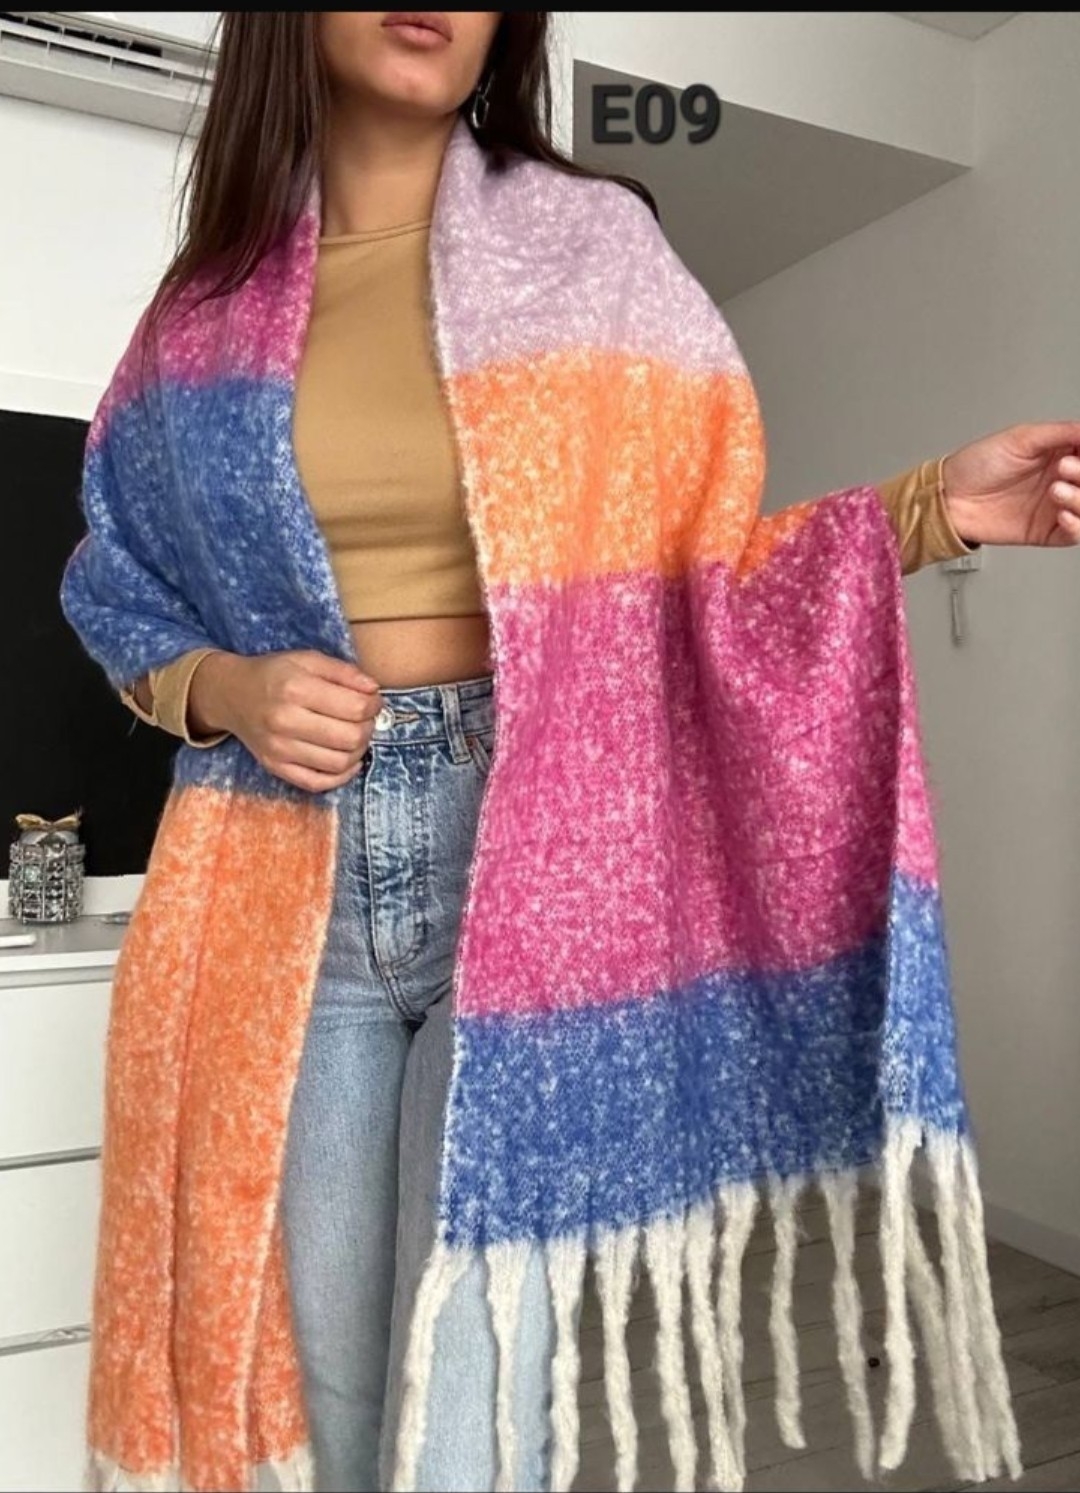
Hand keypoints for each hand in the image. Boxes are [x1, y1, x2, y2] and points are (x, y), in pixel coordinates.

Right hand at [190, 650, 381, 792]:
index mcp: (295, 689)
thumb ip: (343, 671)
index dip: (374, 705)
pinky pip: (318, 783)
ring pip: (339, 763)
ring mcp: (279, 749)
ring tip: (355, 735)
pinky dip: (341, 776)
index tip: (373, 700)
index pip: (355, 707)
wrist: (231, 695)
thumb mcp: (307, 659)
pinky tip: (348, 760)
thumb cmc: (274, 674)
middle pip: (351, 738)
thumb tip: (373, 689)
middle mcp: (285, 721)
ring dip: (359, 751)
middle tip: (365, 719)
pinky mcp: (275, 767)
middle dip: (368, 728)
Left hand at [942, 423, 1079, 548]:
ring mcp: (1055, 507)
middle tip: (1066, 468)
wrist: (949, 498)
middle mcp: (1061, 480)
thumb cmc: (975, 466)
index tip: (1079, 454)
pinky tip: (1063, 514)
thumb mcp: (1021, 438)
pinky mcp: (1045, 532)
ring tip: (1057, 490)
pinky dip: (1076, 526)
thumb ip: (1060, 433)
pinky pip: (1075, 535)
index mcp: (1060, 453)